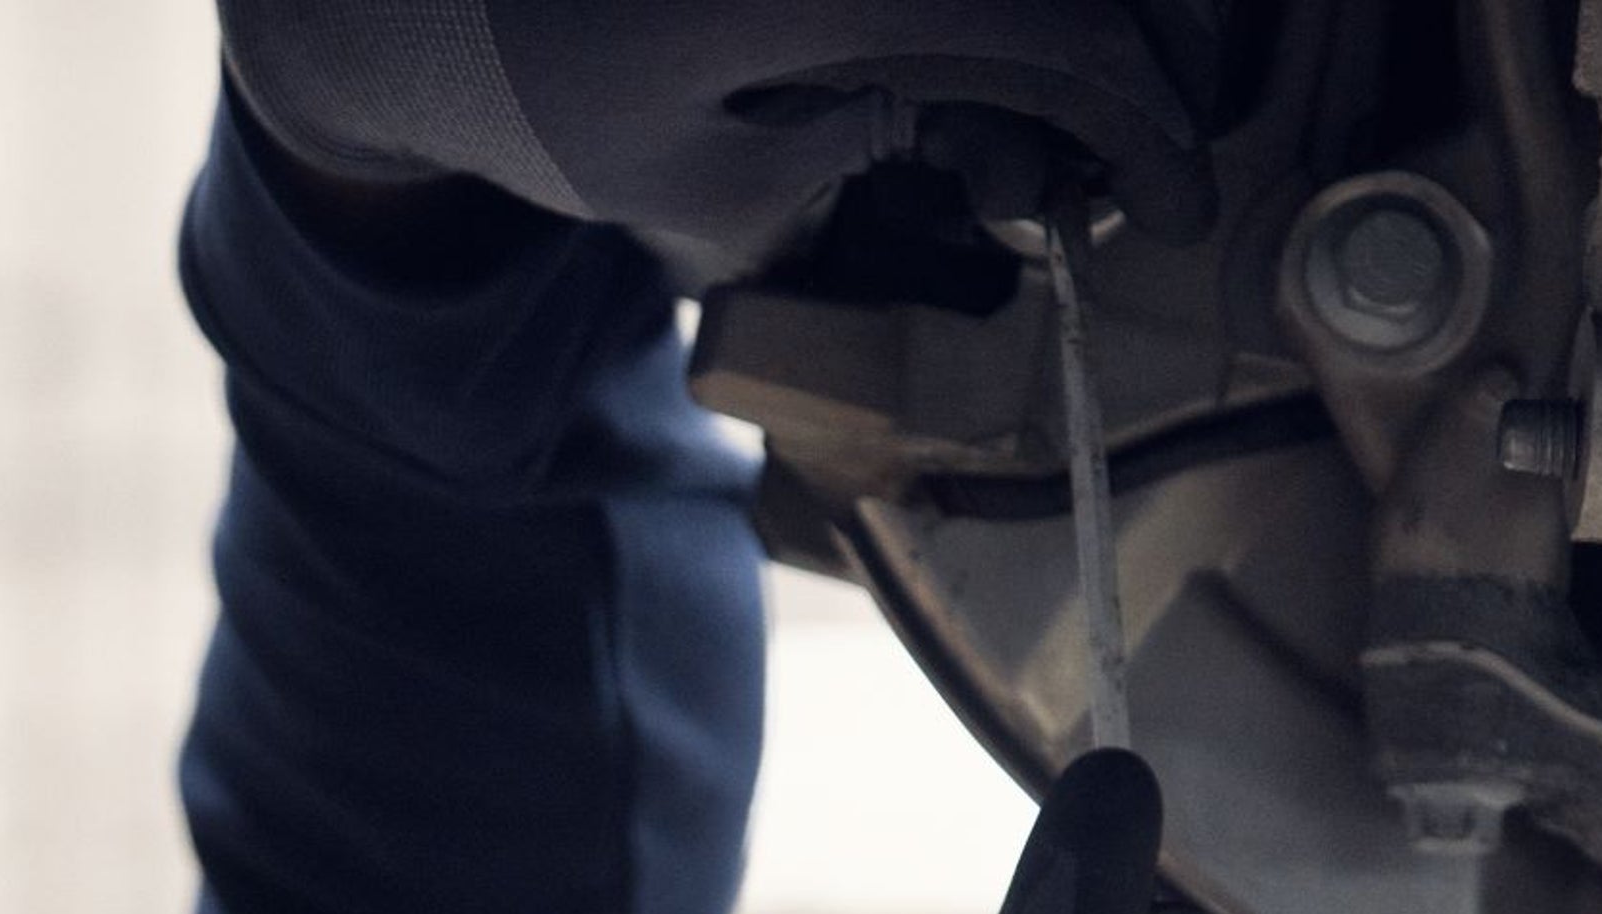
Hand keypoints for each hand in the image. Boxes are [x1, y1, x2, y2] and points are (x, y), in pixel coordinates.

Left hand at [212, 0, 1219, 246]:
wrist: (427, 1)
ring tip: (1019, 152)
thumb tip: (1014, 126)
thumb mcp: (716, 185)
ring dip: (1053, 41)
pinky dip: (985, 28)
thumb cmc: (550, 103)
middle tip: (1115, 172)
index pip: (1054, 29)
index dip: (1140, 119)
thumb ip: (879, 136)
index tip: (1174, 204)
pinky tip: (961, 97)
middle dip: (1116, 67)